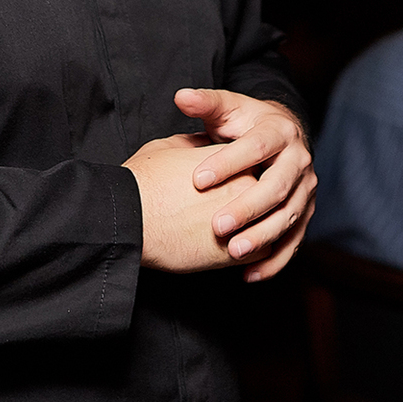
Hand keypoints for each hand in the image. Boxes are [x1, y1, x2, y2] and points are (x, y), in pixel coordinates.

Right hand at [122, 134, 259, 272]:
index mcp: (231, 156)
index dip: (248, 174)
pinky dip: (256, 256)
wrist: (130, 216)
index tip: (239, 183)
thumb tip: (200, 145)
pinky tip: (239, 254)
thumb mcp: (169, 147)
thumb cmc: (144, 181)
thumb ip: (194, 145)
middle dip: (260, 203)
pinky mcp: (237, 251)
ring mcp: (245, 219)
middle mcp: (245, 185)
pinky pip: (263, 253)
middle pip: (269, 193)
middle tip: (246, 211)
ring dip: (262, 231)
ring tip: (245, 236)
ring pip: (272, 225)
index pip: (255, 163)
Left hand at [172, 88, 316, 282]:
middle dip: (247, 208)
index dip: (227, 164)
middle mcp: (300, 161)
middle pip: (277, 187)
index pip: (256, 148)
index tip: (197, 180)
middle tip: (216, 226)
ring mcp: (306, 189)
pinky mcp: (306, 213)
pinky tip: (249, 276)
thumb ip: (206, 103)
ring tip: (232, 252)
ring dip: (262, 237)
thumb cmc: (247, 122)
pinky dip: (274, 261)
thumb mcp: (229, 108)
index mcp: (280, 132)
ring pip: (289, 217)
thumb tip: (181, 96)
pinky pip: (294, 241)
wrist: (283, 135)